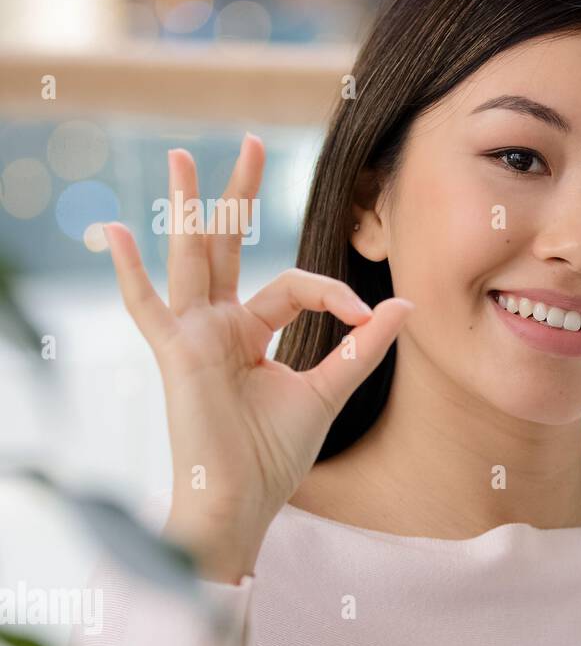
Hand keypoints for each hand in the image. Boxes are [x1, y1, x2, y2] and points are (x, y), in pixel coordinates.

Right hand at [103, 134, 411, 582]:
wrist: (244, 502)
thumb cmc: (276, 456)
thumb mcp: (329, 390)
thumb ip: (361, 345)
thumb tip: (401, 304)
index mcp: (252, 334)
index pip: (294, 285)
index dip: (333, 292)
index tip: (366, 316)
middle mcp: (220, 327)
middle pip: (230, 247)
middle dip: (241, 195)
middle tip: (253, 143)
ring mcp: (194, 336)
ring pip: (192, 258)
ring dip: (189, 207)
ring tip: (182, 157)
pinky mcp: (177, 354)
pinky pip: (146, 307)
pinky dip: (127, 271)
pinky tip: (114, 231)